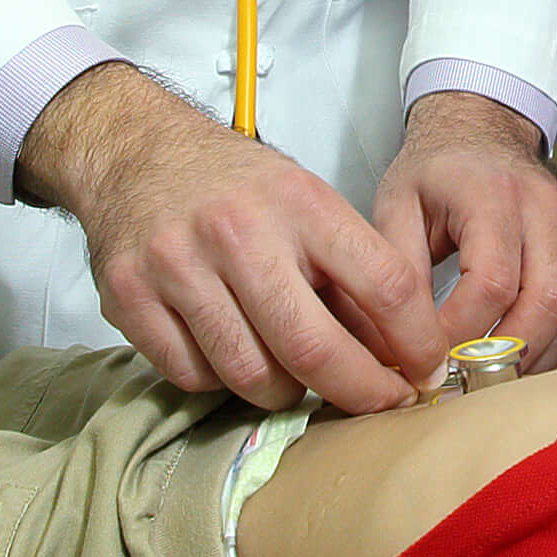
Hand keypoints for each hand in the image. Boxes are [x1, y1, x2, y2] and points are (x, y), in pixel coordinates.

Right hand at [22, 66, 434, 409]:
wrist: (137, 152)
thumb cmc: (235, 186)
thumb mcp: (307, 203)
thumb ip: (352, 273)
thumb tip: (401, 355)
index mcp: (299, 202)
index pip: (384, 283)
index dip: (417, 341)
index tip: (427, 370)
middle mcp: (238, 232)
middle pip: (313, 348)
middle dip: (360, 392)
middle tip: (379, 403)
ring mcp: (178, 266)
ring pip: (251, 375)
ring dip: (287, 393)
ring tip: (295, 376)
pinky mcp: (130, 297)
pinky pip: (195, 376)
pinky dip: (222, 382)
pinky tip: (233, 352)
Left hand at [371, 91, 556, 369]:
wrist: (482, 127)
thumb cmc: (433, 174)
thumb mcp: (395, 207)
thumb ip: (398, 273)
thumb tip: (399, 348)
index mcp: (490, 193)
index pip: (491, 281)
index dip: (464, 334)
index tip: (431, 364)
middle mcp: (544, 204)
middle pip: (546, 302)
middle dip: (508, 359)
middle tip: (469, 390)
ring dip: (539, 361)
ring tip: (497, 388)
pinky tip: (532, 368)